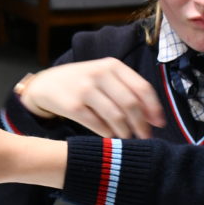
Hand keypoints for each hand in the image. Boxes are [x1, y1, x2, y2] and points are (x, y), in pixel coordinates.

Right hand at [20, 59, 164, 138]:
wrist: (45, 84)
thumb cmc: (80, 82)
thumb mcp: (103, 76)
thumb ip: (126, 90)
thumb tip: (154, 118)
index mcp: (112, 65)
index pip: (142, 88)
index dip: (154, 108)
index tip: (159, 124)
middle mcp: (99, 74)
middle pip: (131, 104)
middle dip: (141, 125)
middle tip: (145, 137)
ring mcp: (85, 89)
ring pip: (116, 117)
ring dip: (126, 132)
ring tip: (127, 139)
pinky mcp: (72, 105)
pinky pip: (98, 125)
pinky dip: (108, 135)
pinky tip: (110, 138)